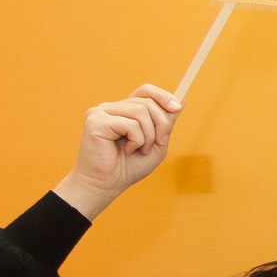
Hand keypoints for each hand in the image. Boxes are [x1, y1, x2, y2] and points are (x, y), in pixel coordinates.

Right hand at [54, 85, 181, 218]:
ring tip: (140, 150)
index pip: (145, 91)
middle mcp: (111, 108)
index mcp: (124, 111)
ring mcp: (101, 113)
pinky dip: (137, 140)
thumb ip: (166, 122)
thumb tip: (181, 99)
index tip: (177, 108)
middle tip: (159, 143)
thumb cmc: (128, 168)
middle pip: (147, 102)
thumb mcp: (156, 143)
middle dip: (162, 123)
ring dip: (149, 135)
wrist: (106, 185)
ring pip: (140, 111)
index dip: (163, 96)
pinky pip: (129, 123)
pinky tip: (127, 150)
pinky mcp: (95, 121)